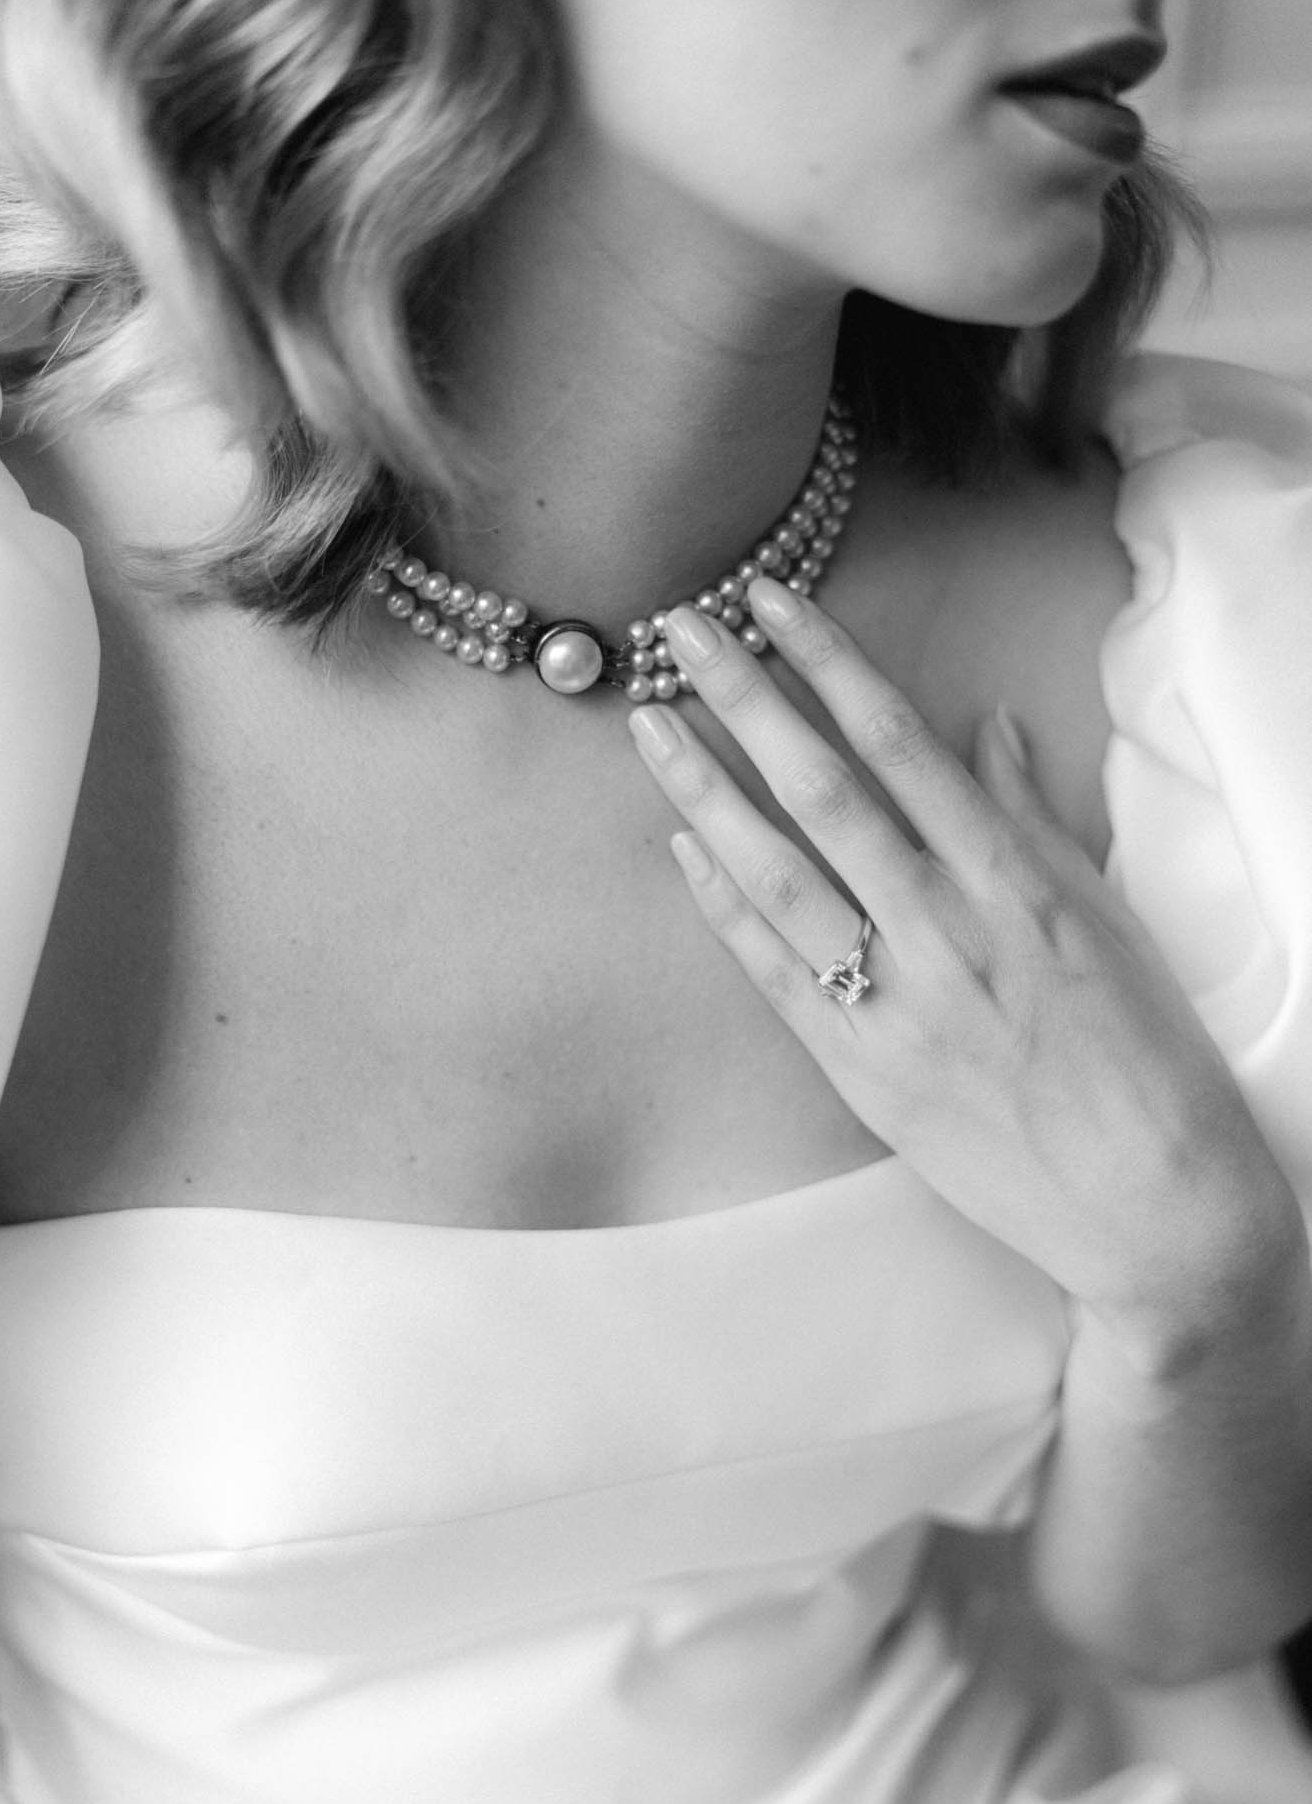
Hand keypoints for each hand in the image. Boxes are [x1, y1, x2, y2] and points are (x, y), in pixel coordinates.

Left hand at [629, 578, 1301, 1351]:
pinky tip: (681, 849)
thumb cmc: (1148, 1056)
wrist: (1152, 1204)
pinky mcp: (862, 1071)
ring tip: (651, 727)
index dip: (827, 660)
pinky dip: (724, 907)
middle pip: (823, 787)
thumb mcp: (1102, 917)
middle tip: (680, 629)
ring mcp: (896, 1001)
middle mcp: (946, 926)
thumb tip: (984, 726)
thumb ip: (1029, 818)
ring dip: (705, 792)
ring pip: (778, 873)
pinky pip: (774, 974)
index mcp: (1013, 876)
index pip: (899, 738)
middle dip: (745, 698)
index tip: (770, 599)